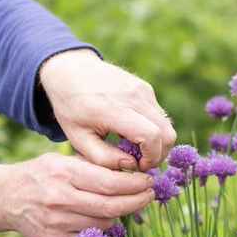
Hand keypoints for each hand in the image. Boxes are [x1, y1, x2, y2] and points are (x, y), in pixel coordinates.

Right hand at [0, 153, 153, 236]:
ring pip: (104, 224)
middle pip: (111, 207)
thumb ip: (90, 166)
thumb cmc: (39, 174)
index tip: (147, 181)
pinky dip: (100, 229)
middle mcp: (61, 198)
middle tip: (148, 195)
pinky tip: (102, 218)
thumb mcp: (60, 160)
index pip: (110, 182)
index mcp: (64, 173)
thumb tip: (127, 171)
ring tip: (123, 204)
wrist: (6, 197)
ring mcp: (57, 222)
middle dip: (136, 202)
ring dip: (119, 215)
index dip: (134, 184)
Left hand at [39, 49, 175, 170]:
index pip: (151, 136)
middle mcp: (133, 97)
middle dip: (159, 154)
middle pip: (167, 133)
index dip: (151, 157)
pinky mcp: (145, 87)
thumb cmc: (70, 107)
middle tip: (140, 161)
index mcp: (113, 110)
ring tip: (133, 147)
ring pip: (166, 124)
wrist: (70, 71)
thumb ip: (104, 158)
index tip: (137, 166)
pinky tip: (131, 131)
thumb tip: (131, 165)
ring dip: (157, 141)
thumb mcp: (78, 138)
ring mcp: (142, 89)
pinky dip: (152, 127)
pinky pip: (159, 114)